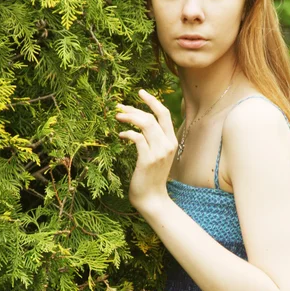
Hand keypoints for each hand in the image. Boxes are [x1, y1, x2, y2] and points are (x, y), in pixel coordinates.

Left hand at [115, 89, 177, 212]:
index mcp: (171, 141)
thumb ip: (154, 140)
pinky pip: (137, 138)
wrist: (152, 198)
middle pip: (152, 116)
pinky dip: (128, 133)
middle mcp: (168, 144)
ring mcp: (159, 152)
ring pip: (145, 124)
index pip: (164, 114)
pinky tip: (121, 135)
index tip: (140, 92)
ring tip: (118, 117)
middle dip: (134, 109)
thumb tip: (140, 124)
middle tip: (120, 107)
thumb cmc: (151, 177)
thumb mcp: (157, 156)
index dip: (152, 100)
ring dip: (129, 118)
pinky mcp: (148, 159)